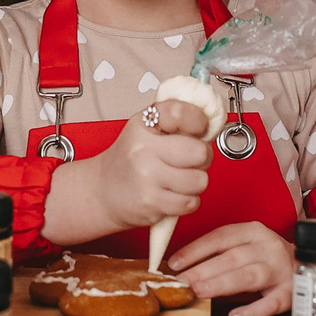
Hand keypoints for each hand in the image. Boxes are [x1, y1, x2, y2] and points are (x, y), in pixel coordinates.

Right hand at [40, 98, 212, 245]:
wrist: (102, 192)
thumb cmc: (131, 160)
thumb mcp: (146, 129)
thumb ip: (177, 121)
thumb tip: (213, 119)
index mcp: (143, 124)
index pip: (182, 113)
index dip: (200, 121)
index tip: (199, 128)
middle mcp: (143, 148)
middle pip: (200, 152)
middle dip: (202, 158)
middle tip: (189, 160)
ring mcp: (146, 177)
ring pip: (200, 180)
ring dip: (194, 183)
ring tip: (178, 179)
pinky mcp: (151, 203)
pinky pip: (191, 202)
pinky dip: (186, 201)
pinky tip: (172, 194)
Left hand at [168, 220, 296, 315]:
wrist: (308, 266)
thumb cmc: (266, 257)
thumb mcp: (245, 246)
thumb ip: (219, 255)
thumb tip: (182, 269)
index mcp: (253, 232)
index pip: (220, 237)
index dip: (195, 250)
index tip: (174, 264)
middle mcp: (268, 247)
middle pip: (232, 257)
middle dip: (204, 270)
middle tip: (182, 283)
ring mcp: (281, 270)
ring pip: (250, 276)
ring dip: (222, 284)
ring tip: (200, 292)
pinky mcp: (290, 293)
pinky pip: (271, 302)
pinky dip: (254, 309)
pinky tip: (235, 314)